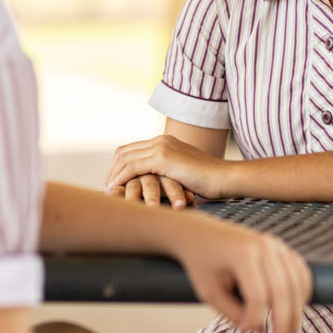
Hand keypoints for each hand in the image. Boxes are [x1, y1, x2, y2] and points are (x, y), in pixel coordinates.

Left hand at [106, 135, 230, 201]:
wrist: (225, 177)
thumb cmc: (209, 181)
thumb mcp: (183, 173)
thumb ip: (168, 174)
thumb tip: (155, 187)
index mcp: (166, 141)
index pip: (132, 149)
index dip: (119, 166)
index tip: (113, 182)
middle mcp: (161, 140)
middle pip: (124, 151)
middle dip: (112, 170)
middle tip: (107, 189)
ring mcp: (162, 146)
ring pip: (126, 158)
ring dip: (114, 175)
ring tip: (109, 192)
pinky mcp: (163, 157)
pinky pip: (133, 167)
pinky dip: (122, 179)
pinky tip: (117, 190)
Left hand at [171, 212, 312, 332]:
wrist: (202, 234)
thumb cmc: (202, 262)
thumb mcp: (209, 292)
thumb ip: (233, 313)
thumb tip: (259, 329)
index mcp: (242, 253)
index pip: (258, 295)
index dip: (254, 319)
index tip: (245, 332)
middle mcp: (264, 246)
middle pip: (283, 290)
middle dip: (284, 322)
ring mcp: (276, 245)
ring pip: (297, 283)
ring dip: (297, 312)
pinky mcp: (282, 248)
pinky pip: (301, 273)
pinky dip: (302, 293)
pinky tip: (296, 310)